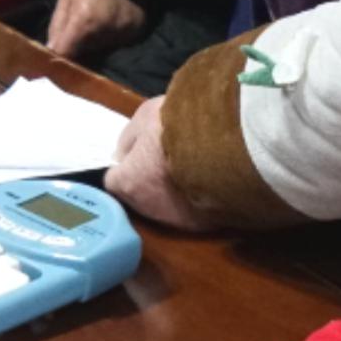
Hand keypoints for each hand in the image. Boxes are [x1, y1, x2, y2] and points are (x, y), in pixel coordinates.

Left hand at [46, 0, 148, 58]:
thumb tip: (51, 50)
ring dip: (95, 42)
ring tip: (95, 22)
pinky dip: (111, 37)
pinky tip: (110, 22)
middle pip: (84, 52)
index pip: (66, 52)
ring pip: (101, 49)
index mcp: (84, 20)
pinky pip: (118, 43)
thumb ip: (57, 26)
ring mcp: (123, 32)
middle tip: (78, 28)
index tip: (57, 52)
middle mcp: (105, 30)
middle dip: (77, 45)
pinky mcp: (137, 32)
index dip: (59, 55)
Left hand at [106, 94, 205, 227]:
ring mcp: (177, 219)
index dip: (124, 168)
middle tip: (163, 161)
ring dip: (172, 191)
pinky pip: (194, 211)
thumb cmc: (180, 126)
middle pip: (140, 196)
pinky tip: (206, 182)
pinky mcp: (204, 224)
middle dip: (148, 181)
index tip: (135, 158)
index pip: (113, 182)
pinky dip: (196, 199)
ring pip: (168, 206)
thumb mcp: (146, 116)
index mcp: (129, 182)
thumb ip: (129, 138)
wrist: (227, 142)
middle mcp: (149, 207)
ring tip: (188, 170)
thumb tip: (123, 153)